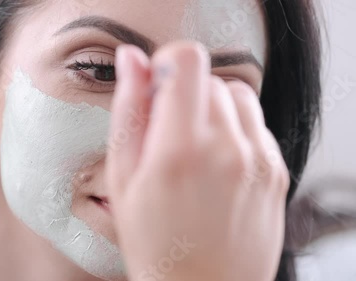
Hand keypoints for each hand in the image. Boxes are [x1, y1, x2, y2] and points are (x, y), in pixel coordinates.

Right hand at [106, 43, 288, 280]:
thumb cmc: (155, 244)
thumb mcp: (123, 179)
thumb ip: (128, 112)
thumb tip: (132, 61)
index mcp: (179, 150)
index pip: (187, 61)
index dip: (167, 64)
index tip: (158, 87)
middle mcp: (227, 150)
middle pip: (209, 79)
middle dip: (184, 96)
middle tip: (169, 135)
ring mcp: (258, 161)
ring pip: (237, 96)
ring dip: (213, 109)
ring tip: (195, 148)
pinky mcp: (276, 171)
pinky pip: (256, 124)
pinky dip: (235, 131)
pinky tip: (217, 164)